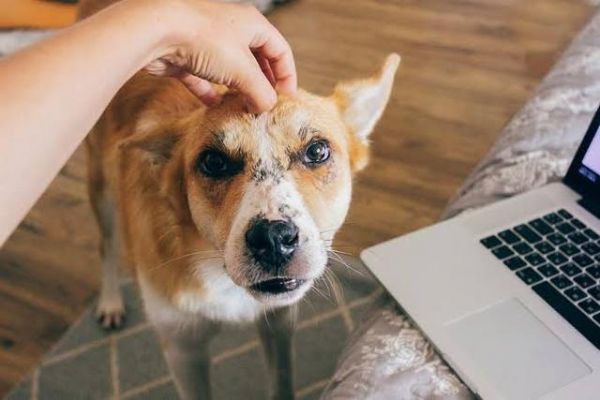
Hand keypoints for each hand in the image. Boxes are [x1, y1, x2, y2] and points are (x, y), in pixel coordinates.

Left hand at [142, 0, 296, 111]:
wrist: (154, 30)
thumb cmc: (205, 40)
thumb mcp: (243, 71)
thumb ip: (261, 93)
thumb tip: (267, 108)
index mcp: (252, 24)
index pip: (280, 50)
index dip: (287, 76)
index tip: (286, 100)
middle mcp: (231, 28)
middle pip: (256, 59)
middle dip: (262, 84)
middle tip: (265, 106)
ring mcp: (206, 41)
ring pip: (229, 68)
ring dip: (238, 89)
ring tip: (243, 108)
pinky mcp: (184, 55)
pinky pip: (202, 76)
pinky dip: (210, 91)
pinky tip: (214, 106)